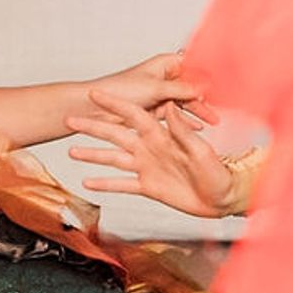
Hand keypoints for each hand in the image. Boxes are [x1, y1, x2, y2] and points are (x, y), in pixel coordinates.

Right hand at [67, 94, 238, 218]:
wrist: (222, 198)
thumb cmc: (218, 173)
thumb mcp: (201, 151)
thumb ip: (182, 131)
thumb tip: (170, 106)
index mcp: (161, 135)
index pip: (133, 115)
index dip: (114, 104)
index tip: (95, 94)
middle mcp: (149, 148)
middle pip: (115, 134)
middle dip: (92, 127)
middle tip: (70, 119)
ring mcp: (146, 167)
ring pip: (113, 158)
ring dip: (92, 155)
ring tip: (71, 152)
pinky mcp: (147, 186)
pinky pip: (122, 184)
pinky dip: (105, 184)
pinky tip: (88, 183)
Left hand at [69, 50, 215, 128]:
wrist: (93, 108)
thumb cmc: (119, 90)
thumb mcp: (155, 88)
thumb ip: (180, 89)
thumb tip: (203, 88)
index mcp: (163, 64)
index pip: (192, 66)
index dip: (207, 75)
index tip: (225, 83)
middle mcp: (163, 78)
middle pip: (190, 87)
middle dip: (205, 98)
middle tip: (221, 111)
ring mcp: (158, 95)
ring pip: (183, 103)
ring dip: (197, 112)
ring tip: (213, 121)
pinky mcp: (153, 112)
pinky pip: (174, 116)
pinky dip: (185, 122)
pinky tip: (197, 129)